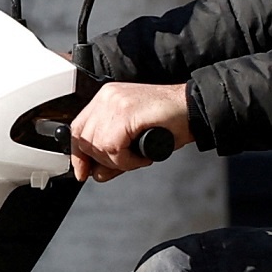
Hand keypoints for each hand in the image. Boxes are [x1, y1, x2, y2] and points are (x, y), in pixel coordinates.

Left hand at [69, 81, 193, 181]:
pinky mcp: (126, 112)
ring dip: (118, 161)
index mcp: (106, 99)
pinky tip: (142, 156)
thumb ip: (112, 155)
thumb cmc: (169, 123)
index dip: (79, 155)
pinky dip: (127, 160)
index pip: (78, 129)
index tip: (83, 172)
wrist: (193, 109)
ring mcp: (115, 103)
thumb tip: (95, 174)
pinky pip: (113, 148)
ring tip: (138, 157)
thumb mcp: (134, 141)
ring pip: (98, 145)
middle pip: (84, 139)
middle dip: (101, 160)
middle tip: (125, 163)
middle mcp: (107, 97)